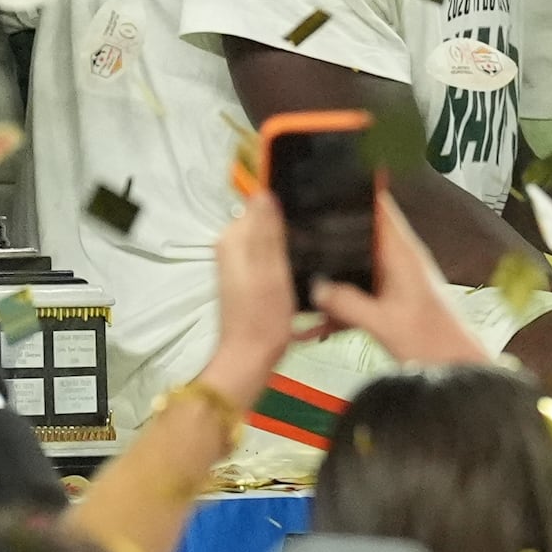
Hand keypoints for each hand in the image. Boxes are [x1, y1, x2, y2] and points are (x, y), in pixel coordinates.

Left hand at [200, 185, 307, 403]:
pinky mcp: (248, 280)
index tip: (312, 218)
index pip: (261, 206)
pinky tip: (302, 272)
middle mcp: (231, 247)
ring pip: (269, 242)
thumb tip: (264, 192)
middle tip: (320, 240)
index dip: (286, 210)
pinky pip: (269, 259)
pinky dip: (284, 263)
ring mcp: (238, 264)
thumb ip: (267, 232)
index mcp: (233, 239)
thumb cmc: (264, 316)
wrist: (249, 359)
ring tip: (316, 255)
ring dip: (290, 247)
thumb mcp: (271, 271)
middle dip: (290, 229)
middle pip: (265, 223)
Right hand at [311, 189, 495, 365]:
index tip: (326, 184)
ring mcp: (392, 281)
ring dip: (329, 277)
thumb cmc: (434, 343)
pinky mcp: (388, 302)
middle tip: (295, 231)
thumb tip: (316, 288)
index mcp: (401, 254)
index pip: (378, 207)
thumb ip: (348, 304)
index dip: (355, 192)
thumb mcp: (385, 324)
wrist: (456, 369)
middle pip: (358, 234)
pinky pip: (355, 295)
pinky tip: (312, 326)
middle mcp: (397, 260)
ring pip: (352, 266)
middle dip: (328, 235)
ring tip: (296, 279)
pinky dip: (336, 307)